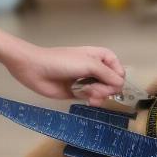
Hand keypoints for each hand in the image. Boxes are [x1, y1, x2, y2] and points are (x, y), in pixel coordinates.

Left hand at [3, 43, 125, 105]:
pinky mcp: (78, 93)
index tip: (112, 81)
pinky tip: (88, 100)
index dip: (118, 76)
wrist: (36, 70)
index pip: (118, 68)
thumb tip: (121, 85)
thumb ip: (107, 75)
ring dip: (99, 95)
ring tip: (89, 95)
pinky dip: (93, 100)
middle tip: (97, 89)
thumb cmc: (61, 62)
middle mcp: (95, 69)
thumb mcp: (88, 64)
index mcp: (99, 56)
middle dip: (107, 88)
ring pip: (104, 92)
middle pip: (113, 82)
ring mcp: (87, 81)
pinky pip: (93, 98)